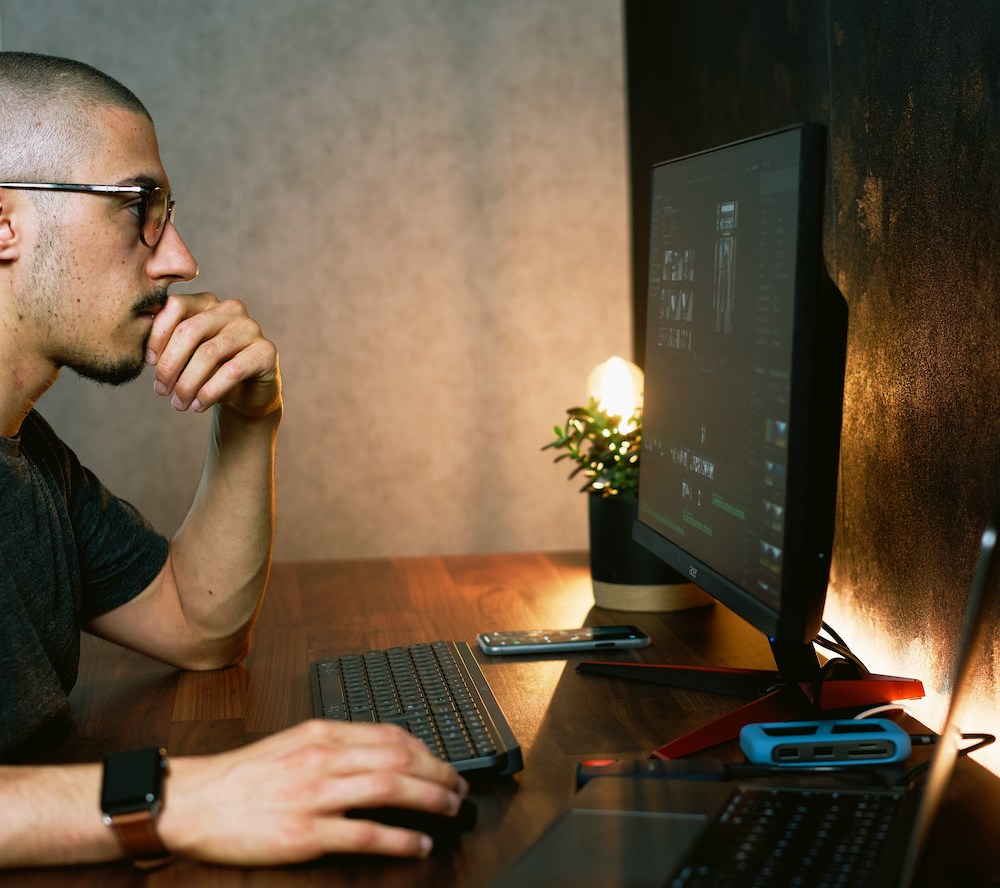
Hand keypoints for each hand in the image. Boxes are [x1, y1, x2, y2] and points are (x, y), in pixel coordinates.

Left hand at [145, 292, 280, 419]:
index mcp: (207, 302)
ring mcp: (251, 328)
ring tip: (178, 404)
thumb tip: (142, 351)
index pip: (175, 306)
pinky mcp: (266, 352)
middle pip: (190, 330)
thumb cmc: (209, 373)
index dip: (156, 335)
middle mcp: (231, 309)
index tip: (147, 363)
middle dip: (169, 364)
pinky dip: (209, 392)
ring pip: (208, 354)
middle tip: (161, 391)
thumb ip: (167, 344)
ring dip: (187, 384)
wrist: (246, 396)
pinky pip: (231, 372)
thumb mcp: (185, 356)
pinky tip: (198, 406)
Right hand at [158, 720, 469, 863]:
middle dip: (438, 772)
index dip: (426, 749)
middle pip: (398, 758)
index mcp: (321, 734)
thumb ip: (334, 743)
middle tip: (459, 786)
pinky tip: (419, 844)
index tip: (443, 761)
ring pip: (389, 788)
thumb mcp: (292, 743)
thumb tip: (378, 750)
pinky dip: (399, 838)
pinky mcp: (305, 833)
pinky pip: (365, 833)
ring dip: (429, 799)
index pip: (390, 734)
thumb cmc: (241, 776)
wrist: (193, 801)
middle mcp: (323, 758)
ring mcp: (315, 795)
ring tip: (450, 808)